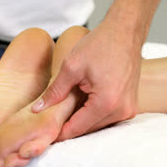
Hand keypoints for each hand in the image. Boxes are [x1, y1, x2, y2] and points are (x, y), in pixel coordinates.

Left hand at [32, 21, 141, 139]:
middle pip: (87, 130)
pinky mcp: (129, 105)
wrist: (125, 31)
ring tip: (60, 115)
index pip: (76, 129)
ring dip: (79, 121)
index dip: (57, 133)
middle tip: (46, 125)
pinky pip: (105, 117)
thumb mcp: (71, 67)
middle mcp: (121, 111)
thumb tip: (36, 109)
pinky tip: (78, 106)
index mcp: (106, 103)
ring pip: (96, 125)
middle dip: (67, 127)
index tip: (41, 135)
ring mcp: (128, 109)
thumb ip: (54, 92)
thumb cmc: (101, 44)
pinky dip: (91, 114)